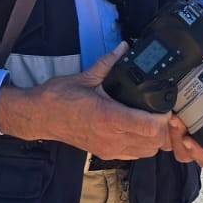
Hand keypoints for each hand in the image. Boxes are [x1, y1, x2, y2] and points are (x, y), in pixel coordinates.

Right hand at [0, 44, 171, 160]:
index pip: (150, 127)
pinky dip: (142, 145)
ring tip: (151, 120)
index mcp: (109, 118)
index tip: (163, 105)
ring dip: (154, 138)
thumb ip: (109, 63)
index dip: (163, 117)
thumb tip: (124, 47)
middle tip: (161, 111)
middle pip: (154, 143)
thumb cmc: (58, 98)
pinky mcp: (104, 153)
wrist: (39, 117)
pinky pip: (133, 155)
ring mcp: (108, 149)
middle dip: (163, 128)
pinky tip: (137, 128)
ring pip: (146, 152)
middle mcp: (111, 138)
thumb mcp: (86, 77)